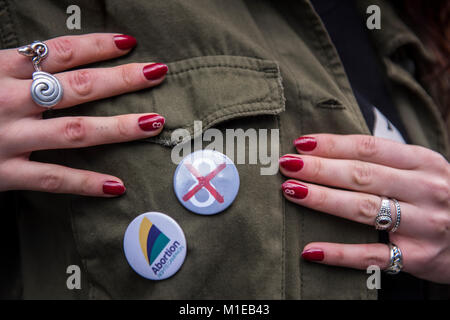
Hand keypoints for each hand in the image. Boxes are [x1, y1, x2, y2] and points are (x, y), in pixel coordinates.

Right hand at [0, 33, 167, 196]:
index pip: (58, 52)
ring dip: (118, 127)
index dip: (96, 45)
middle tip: (156, 73)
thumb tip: (44, 56)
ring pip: (74, 131)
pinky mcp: (1, 173)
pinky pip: (51, 179)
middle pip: (77, 86)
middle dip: (121, 79)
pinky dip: (85, 183)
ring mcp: (8, 138)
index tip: (128, 42)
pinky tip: (116, 185)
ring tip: (153, 123)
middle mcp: (8, 100)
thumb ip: (10, 65)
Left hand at [279, 134, 449, 283]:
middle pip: (362, 175)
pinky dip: (339, 253)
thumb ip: (385, 159)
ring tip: (291, 192)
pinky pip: (371, 256)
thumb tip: (328, 148)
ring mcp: (424, 225)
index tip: (300, 143)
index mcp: (422, 162)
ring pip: (364, 210)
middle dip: (319, 169)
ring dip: (323, 200)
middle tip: (287, 165)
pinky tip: (310, 250)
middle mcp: (425, 190)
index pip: (369, 148)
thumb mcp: (421, 170)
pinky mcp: (418, 257)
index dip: (332, 144)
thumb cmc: (436, 197)